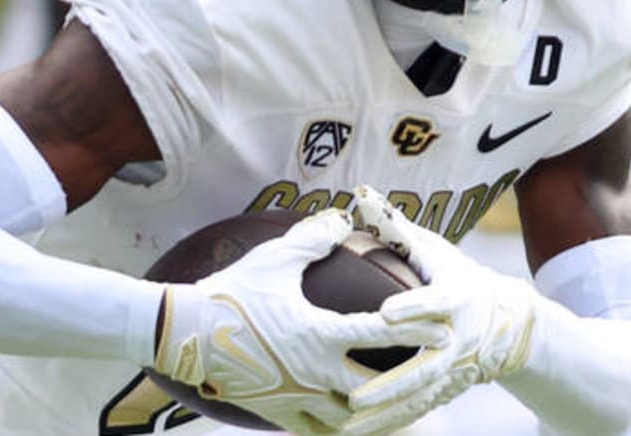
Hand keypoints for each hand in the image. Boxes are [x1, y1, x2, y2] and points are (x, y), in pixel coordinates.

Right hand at [152, 209, 444, 433]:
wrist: (185, 336)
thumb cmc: (232, 292)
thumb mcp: (275, 259)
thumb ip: (314, 238)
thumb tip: (344, 217)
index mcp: (319, 333)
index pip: (380, 334)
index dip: (416, 329)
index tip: (445, 328)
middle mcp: (314, 372)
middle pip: (376, 385)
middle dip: (408, 380)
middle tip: (436, 372)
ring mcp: (297, 397)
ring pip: (352, 417)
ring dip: (379, 411)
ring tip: (404, 406)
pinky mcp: (279, 414)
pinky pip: (319, 431)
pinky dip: (343, 430)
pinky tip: (355, 426)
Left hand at [341, 186, 536, 435]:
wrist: (505, 321)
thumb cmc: (457, 276)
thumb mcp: (434, 250)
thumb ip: (396, 227)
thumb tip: (361, 194)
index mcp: (454, 299)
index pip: (433, 303)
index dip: (413, 308)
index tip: (385, 314)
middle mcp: (455, 340)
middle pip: (423, 368)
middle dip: (389, 386)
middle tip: (353, 396)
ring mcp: (453, 371)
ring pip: (417, 399)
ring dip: (384, 416)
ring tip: (348, 427)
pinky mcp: (447, 390)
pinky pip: (417, 411)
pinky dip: (391, 425)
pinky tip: (359, 434)